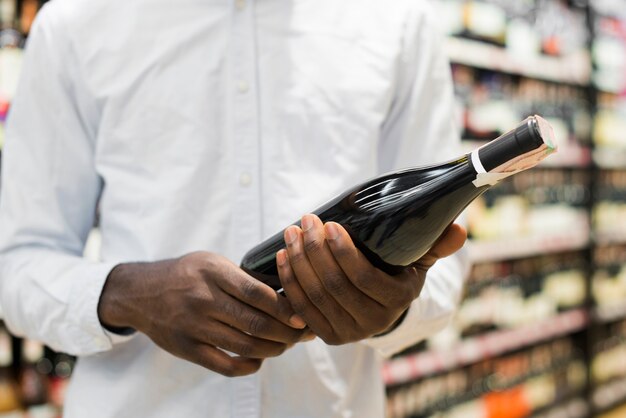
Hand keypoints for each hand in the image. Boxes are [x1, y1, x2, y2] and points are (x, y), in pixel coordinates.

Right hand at [98, 252, 311, 376]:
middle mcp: (202, 299)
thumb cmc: (187, 274)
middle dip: (287, 332)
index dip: (284, 307)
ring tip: (287, 344)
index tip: (302, 314)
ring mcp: (194, 327)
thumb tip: (287, 292)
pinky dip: (249, 365)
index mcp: (213, 272)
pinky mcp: (187, 349)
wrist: (140, 293)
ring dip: (274, 349)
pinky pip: (225, 366)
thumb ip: (244, 277)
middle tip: (304, 333)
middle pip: (255, 323)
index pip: (256, 293)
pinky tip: (261, 358)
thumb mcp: (212, 262)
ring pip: (245, 346)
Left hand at [276, 214, 465, 344]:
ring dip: (298, 262)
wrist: (382, 309)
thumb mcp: (420, 259)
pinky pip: (301, 308)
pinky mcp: (327, 336)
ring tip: (291, 233)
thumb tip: (459, 230)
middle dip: (315, 250)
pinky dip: (289, 282)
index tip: (329, 224)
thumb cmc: (399, 273)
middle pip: (335, 285)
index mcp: (397, 300)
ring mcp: (348, 332)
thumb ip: (436, 244)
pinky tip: (282, 256)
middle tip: (305, 222)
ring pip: (315, 295)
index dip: (343, 252)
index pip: (364, 278)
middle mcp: (374, 322)